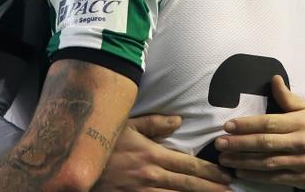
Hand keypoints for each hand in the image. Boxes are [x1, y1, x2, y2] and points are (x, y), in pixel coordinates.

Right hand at [93, 114, 232, 191]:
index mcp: (151, 155)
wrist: (73, 167)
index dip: (210, 171)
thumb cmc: (100, 144)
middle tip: (231, 191)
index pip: (188, 165)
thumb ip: (154, 123)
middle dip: (212, 189)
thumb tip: (179, 121)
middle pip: (189, 185)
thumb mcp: (125, 126)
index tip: (226, 174)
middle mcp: (150, 176)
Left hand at [214, 76, 304, 188]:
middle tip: (219, 143)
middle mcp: (300, 142)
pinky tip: (240, 172)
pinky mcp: (301, 178)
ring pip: (267, 162)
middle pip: (265, 143)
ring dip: (243, 161)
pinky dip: (256, 176)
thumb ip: (288, 97)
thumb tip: (274, 78)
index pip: (269, 122)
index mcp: (300, 122)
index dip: (247, 124)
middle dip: (240, 143)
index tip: (228, 125)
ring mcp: (300, 162)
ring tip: (224, 158)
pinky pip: (275, 178)